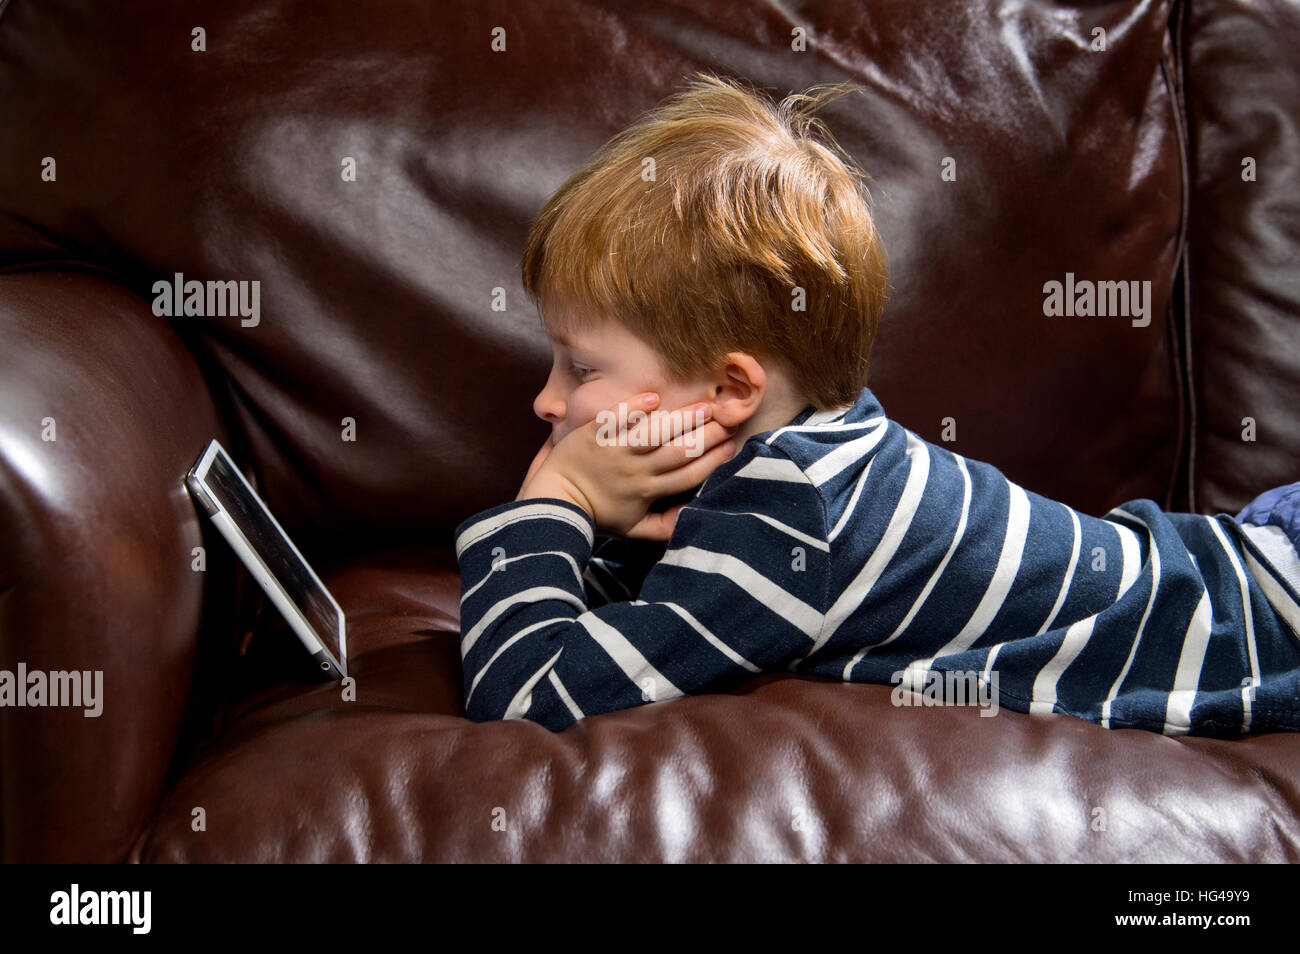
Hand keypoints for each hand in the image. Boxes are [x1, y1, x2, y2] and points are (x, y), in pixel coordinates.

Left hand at [516, 392, 736, 540]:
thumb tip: (694, 518)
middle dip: (707, 436)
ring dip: (681, 420)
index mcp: (648, 492)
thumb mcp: (633, 530)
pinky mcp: (595, 436)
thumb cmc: (598, 515)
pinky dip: (634, 409)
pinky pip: (617, 420)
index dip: (713, 460)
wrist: (556, 502)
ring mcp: (615, 452)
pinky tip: (654, 398)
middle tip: (728, 420)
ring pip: (655, 434)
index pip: (688, 474)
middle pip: (678, 451)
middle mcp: (636, 471)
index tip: (731, 445)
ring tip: (705, 407)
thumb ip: (664, 526)